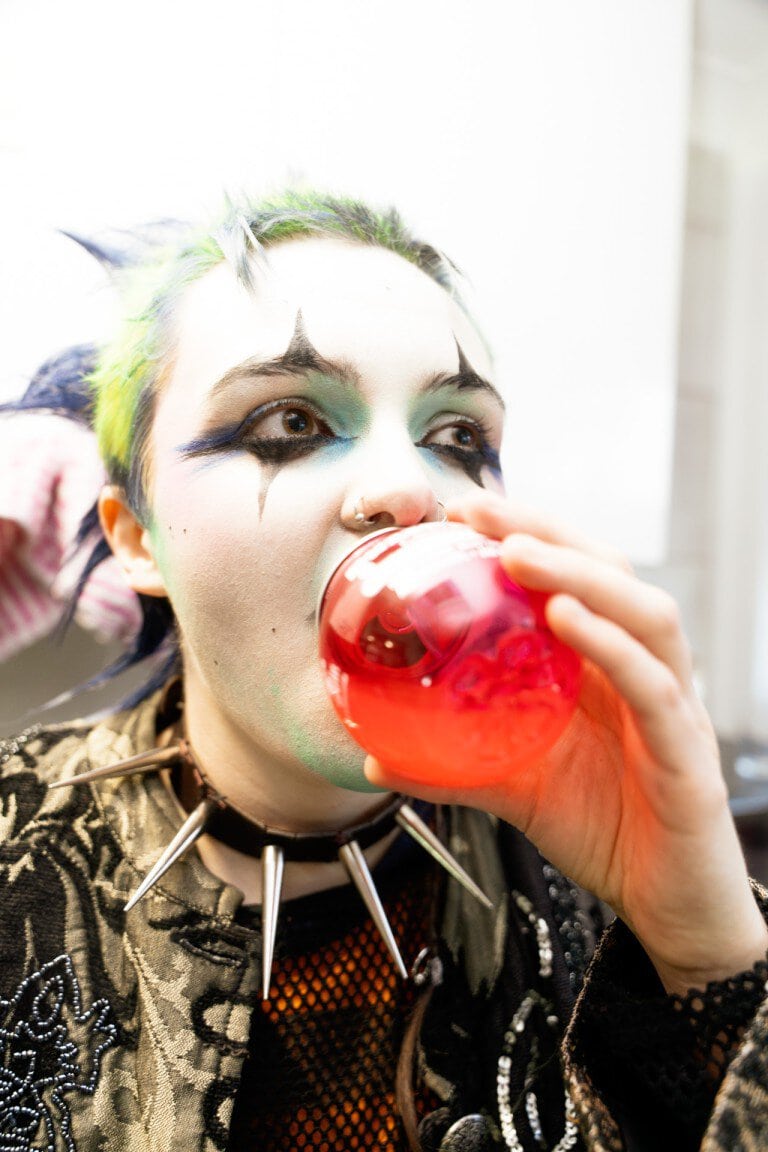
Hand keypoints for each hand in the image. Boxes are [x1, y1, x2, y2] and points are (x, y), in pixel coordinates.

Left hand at [365, 491, 767, 993]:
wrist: (668, 907)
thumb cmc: (603, 831)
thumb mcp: (514, 790)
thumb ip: (451, 768)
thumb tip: (374, 758)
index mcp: (604, 669)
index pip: (572, 579)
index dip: (525, 536)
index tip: (461, 515)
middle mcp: (643, 671)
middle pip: (610, 573)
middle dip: (546, 530)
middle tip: (479, 511)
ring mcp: (673, 705)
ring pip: (644, 613)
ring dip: (579, 573)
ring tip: (517, 551)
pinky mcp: (688, 752)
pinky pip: (653, 686)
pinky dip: (611, 645)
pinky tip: (566, 619)